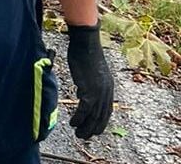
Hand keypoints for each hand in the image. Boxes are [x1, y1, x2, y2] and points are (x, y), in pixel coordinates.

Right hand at [66, 23, 113, 138]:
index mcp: (108, 87)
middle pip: (102, 116)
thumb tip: (81, 91)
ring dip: (86, 127)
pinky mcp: (89, 89)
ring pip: (94, 116)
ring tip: (78, 134)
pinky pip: (85, 109)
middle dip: (94, 128)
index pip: (107, 110)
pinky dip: (79, 118)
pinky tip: (72, 123)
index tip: (94, 129)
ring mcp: (99, 91)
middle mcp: (106, 92)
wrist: (85, 43)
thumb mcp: (90, 71)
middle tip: (84, 136)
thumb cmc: (85, 52)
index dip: (101, 121)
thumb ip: (88, 83)